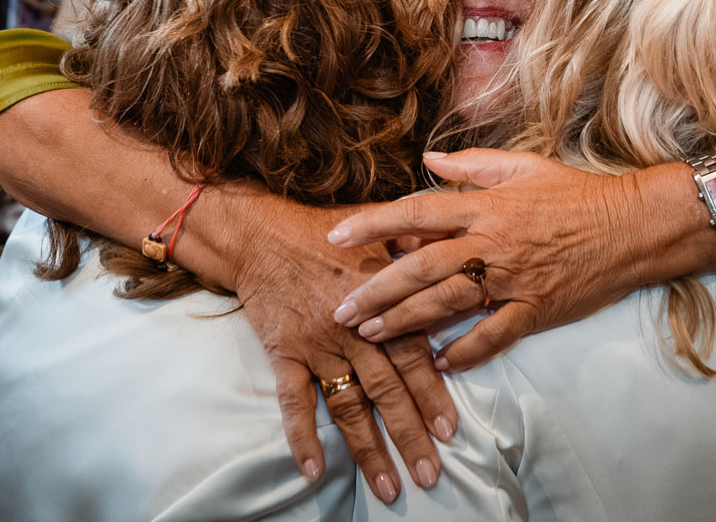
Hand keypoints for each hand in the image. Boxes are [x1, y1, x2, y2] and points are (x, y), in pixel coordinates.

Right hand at [230, 204, 456, 503]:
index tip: (450, 431)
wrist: (262, 232)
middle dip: (410, 435)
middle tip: (430, 474)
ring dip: (368, 449)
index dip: (433, 395)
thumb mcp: (379, 229)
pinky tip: (313, 469)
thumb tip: (453, 250)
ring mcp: (317, 346)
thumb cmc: (324, 230)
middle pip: (387, 391)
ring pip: (348, 405)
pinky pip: (293, 402)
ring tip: (389, 486)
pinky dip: (302, 436)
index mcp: (382, 304)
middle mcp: (353, 331)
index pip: (414, 358)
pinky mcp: (285, 354)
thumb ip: (417, 245)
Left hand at [327, 149, 715, 370]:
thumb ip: (472, 166)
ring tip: (371, 336)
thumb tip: (428, 160)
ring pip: (447, 304)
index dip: (372, 225)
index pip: (415, 213)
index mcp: (485, 206)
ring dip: (404, 322)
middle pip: (420, 268)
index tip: (336, 236)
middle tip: (340, 309)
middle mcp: (491, 243)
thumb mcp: (524, 166)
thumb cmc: (577, 192)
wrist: (633, 225)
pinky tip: (437, 363)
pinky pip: (493, 336)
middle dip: (375, 290)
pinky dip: (464, 352)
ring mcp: (513, 279)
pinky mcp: (536, 309)